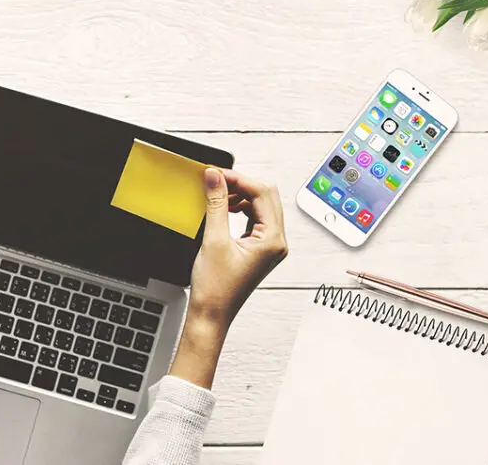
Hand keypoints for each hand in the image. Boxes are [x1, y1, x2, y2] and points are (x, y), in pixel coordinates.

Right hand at [189, 168, 287, 327]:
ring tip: (217, 194)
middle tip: (216, 179)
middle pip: (266, 196)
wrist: (211, 314)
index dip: (239, 179)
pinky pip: (255, 218)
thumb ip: (216, 204)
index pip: (262, 193)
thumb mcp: (214, 240)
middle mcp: (276, 243)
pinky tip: (224, 209)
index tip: (217, 173)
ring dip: (240, 196)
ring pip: (261, 206)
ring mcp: (269, 246)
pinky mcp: (259, 249)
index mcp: (273, 240)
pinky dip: (240, 208)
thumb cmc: (216, 289)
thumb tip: (215, 178)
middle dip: (241, 184)